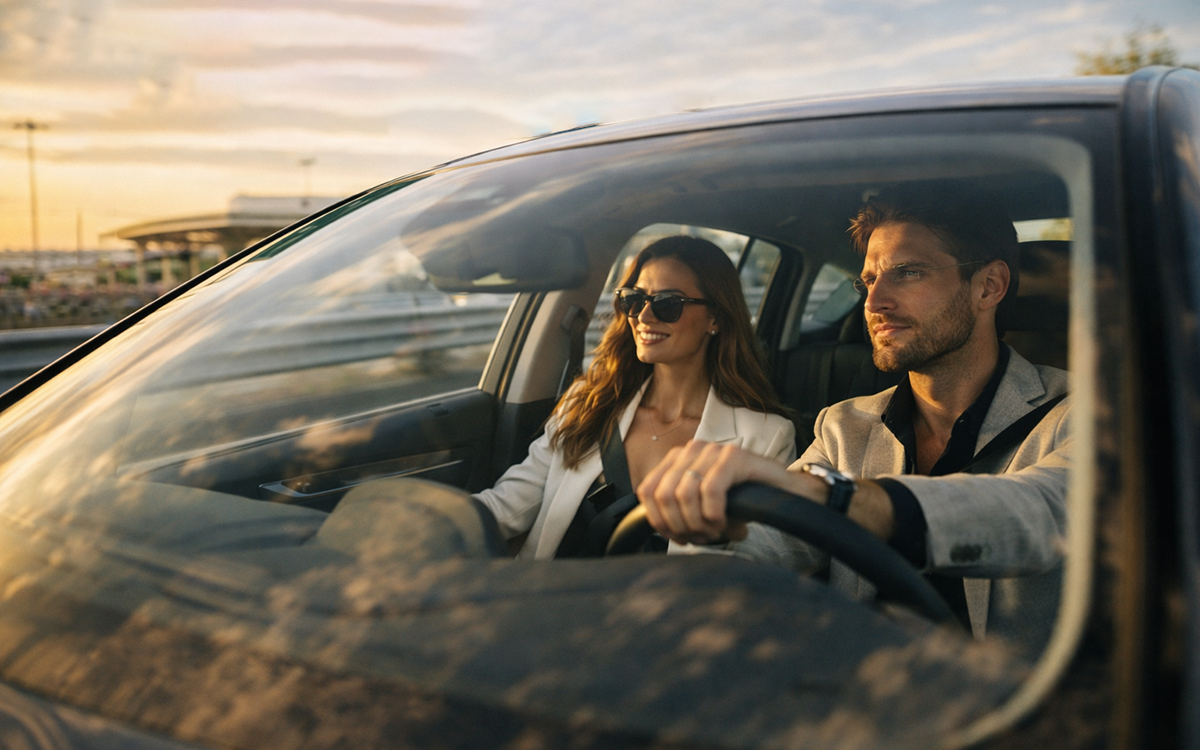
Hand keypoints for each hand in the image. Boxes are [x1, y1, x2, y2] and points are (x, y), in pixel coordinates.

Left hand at [636, 441, 808, 543]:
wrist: (784, 492)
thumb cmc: (742, 501)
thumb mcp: (702, 506)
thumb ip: (678, 511)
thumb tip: (660, 528)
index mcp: (678, 459)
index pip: (646, 491)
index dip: (659, 521)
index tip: (678, 537)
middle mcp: (692, 450)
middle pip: (663, 496)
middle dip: (681, 526)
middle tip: (703, 538)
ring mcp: (713, 450)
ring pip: (684, 494)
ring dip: (698, 523)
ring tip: (716, 532)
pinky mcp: (735, 457)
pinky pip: (710, 490)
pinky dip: (714, 514)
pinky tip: (725, 523)